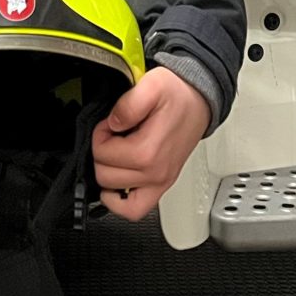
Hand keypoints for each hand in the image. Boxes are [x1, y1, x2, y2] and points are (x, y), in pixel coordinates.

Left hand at [91, 65, 209, 221]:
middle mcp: (156, 173)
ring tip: (116, 154)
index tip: (109, 124)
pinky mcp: (162, 185)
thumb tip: (113, 123)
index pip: (102, 154)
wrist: (197, 101)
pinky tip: (116, 183)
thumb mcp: (152, 85)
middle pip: (105, 177)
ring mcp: (160, 182)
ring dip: (108, 174)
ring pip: (115, 198)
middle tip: (113, 136)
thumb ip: (129, 104)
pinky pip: (135, 211)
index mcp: (149, 151)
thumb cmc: (177, 95)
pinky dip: (119, 202)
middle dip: (102, 153)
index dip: (98, 135)